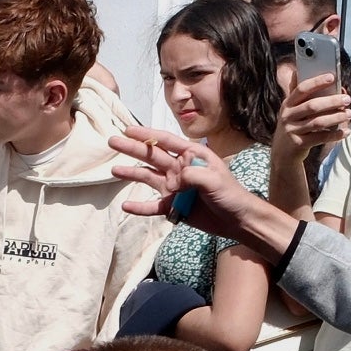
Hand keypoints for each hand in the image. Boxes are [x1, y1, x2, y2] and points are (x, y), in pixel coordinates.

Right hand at [108, 127, 270, 245]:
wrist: (237, 220)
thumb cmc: (231, 194)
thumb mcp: (215, 179)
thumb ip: (192, 175)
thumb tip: (172, 181)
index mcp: (191, 156)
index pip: (166, 141)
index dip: (146, 134)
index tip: (128, 129)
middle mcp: (180, 169)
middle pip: (152, 157)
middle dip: (132, 149)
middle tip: (112, 141)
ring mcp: (175, 188)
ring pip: (148, 178)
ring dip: (131, 174)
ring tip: (113, 170)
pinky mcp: (173, 207)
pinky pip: (153, 206)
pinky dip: (140, 207)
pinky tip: (125, 206)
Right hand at [274, 74, 350, 155]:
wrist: (282, 152)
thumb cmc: (293, 126)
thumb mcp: (292, 110)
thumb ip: (303, 96)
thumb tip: (320, 79)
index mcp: (287, 104)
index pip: (302, 89)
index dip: (316, 82)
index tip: (332, 77)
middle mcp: (287, 116)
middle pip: (312, 106)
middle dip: (332, 101)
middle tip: (347, 99)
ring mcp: (292, 131)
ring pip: (318, 122)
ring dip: (336, 117)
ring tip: (348, 114)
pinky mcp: (299, 144)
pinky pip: (321, 137)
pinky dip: (335, 135)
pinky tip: (345, 132)